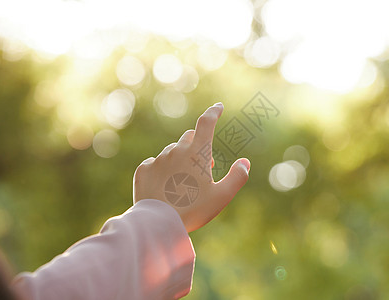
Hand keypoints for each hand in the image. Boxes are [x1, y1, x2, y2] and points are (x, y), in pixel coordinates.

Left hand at [133, 102, 249, 231]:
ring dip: (180, 159)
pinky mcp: (143, 170)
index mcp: (197, 153)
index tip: (218, 107)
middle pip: (189, 137)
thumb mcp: (222, 196)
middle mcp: (176, 151)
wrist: (158, 224)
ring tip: (183, 182)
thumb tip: (245, 162)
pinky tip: (165, 185)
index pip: (206, 123)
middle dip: (198, 145)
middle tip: (203, 167)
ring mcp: (158, 159)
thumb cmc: (193, 210)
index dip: (213, 112)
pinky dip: (162, 169)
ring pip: (172, 151)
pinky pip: (154, 163)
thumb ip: (237, 177)